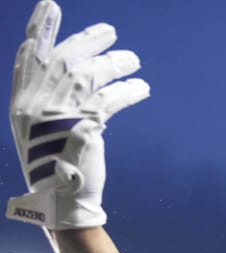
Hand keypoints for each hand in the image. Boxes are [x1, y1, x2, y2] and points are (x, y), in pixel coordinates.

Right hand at [6, 0, 148, 228]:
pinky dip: (129, 90)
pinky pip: (111, 99)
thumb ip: (50, 100)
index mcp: (22, 103)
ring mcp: (59, 115)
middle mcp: (36, 105)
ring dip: (115, 64)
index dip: (42, 29)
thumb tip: (74, 71)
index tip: (51, 6)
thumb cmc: (55, 165)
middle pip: (63, 58)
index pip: (28, 57)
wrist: (62, 200)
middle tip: (110, 31)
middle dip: (88, 40)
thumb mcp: (42, 129)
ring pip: (90, 75)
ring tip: (134, 60)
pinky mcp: (86, 127)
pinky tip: (143, 87)